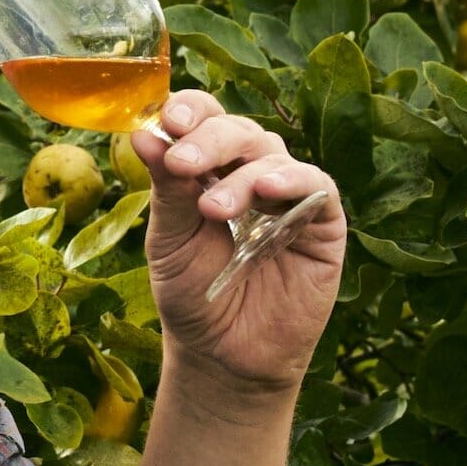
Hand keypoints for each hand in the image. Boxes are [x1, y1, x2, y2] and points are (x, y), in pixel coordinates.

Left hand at [134, 90, 342, 390]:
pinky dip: (292, 181)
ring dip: (241, 174)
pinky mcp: (322, 222)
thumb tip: (143, 134)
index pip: (204, 118)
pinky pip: (316, 186)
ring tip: (213, 209)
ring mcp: (289, 195)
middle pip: (238, 130)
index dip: (189, 110)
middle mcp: (251, 172)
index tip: (167, 121)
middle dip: (210, 140)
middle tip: (183, 163)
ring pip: (273, 155)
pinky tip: (267, 191)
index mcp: (210, 168)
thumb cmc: (193, 294)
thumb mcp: (170, 241)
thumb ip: (165, 190)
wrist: (223, 355)